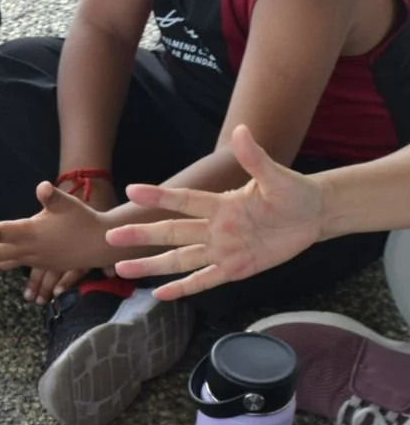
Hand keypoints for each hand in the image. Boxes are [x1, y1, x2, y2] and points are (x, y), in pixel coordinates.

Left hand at [0, 182, 113, 286]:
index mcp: (30, 231)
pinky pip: (9, 268)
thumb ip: (53, 196)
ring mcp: (31, 258)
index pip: (2, 233)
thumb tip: (42, 187)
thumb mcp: (68, 204)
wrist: (99, 243)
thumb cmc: (83, 219)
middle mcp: (27, 248)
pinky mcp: (35, 263)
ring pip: (0, 265)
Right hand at [107, 125, 323, 300]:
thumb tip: (242, 131)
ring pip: (179, 259)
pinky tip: (160, 293)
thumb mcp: (277, 176)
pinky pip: (204, 280)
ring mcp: (222, 250)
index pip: (185, 201)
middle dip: (141, 235)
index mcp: (222, 204)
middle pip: (171, 233)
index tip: (132, 191)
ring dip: (151, 264)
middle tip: (111, 237)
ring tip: (122, 269)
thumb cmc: (295, 192)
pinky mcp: (234, 269)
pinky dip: (183, 288)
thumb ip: (255, 159)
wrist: (313, 215)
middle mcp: (215, 228)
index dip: (160, 196)